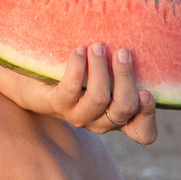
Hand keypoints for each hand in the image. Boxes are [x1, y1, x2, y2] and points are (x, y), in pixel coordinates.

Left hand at [29, 42, 158, 145]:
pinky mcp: (56, 105)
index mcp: (117, 117)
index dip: (148, 116)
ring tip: (96, 47)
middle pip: (124, 108)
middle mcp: (100, 122)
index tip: (146, 92)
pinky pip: (71, 89)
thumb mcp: (105, 76)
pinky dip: (77, 67)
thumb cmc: (77, 76)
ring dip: (100, 69)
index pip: (143, 133)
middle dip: (126, 77)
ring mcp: (77, 116)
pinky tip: (78, 51)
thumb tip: (138, 47)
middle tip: (123, 52)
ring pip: (99, 99)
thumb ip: (123, 71)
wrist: (32, 81)